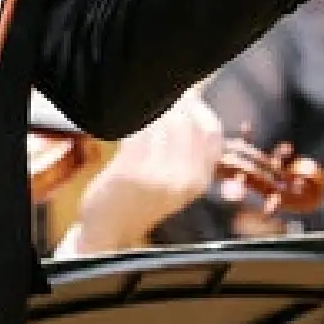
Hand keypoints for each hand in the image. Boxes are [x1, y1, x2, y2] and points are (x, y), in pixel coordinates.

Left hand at [73, 94, 224, 254]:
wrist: (111, 230)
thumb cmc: (142, 199)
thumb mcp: (177, 180)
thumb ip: (188, 147)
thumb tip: (192, 94)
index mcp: (199, 180)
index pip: (212, 133)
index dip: (199, 109)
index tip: (186, 97)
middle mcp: (184, 179)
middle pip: (186, 122)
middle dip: (173, 104)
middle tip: (158, 102)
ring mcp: (158, 177)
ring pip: (162, 123)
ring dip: (151, 114)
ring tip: (142, 119)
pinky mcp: (132, 174)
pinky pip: (137, 133)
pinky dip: (133, 126)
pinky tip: (128, 133)